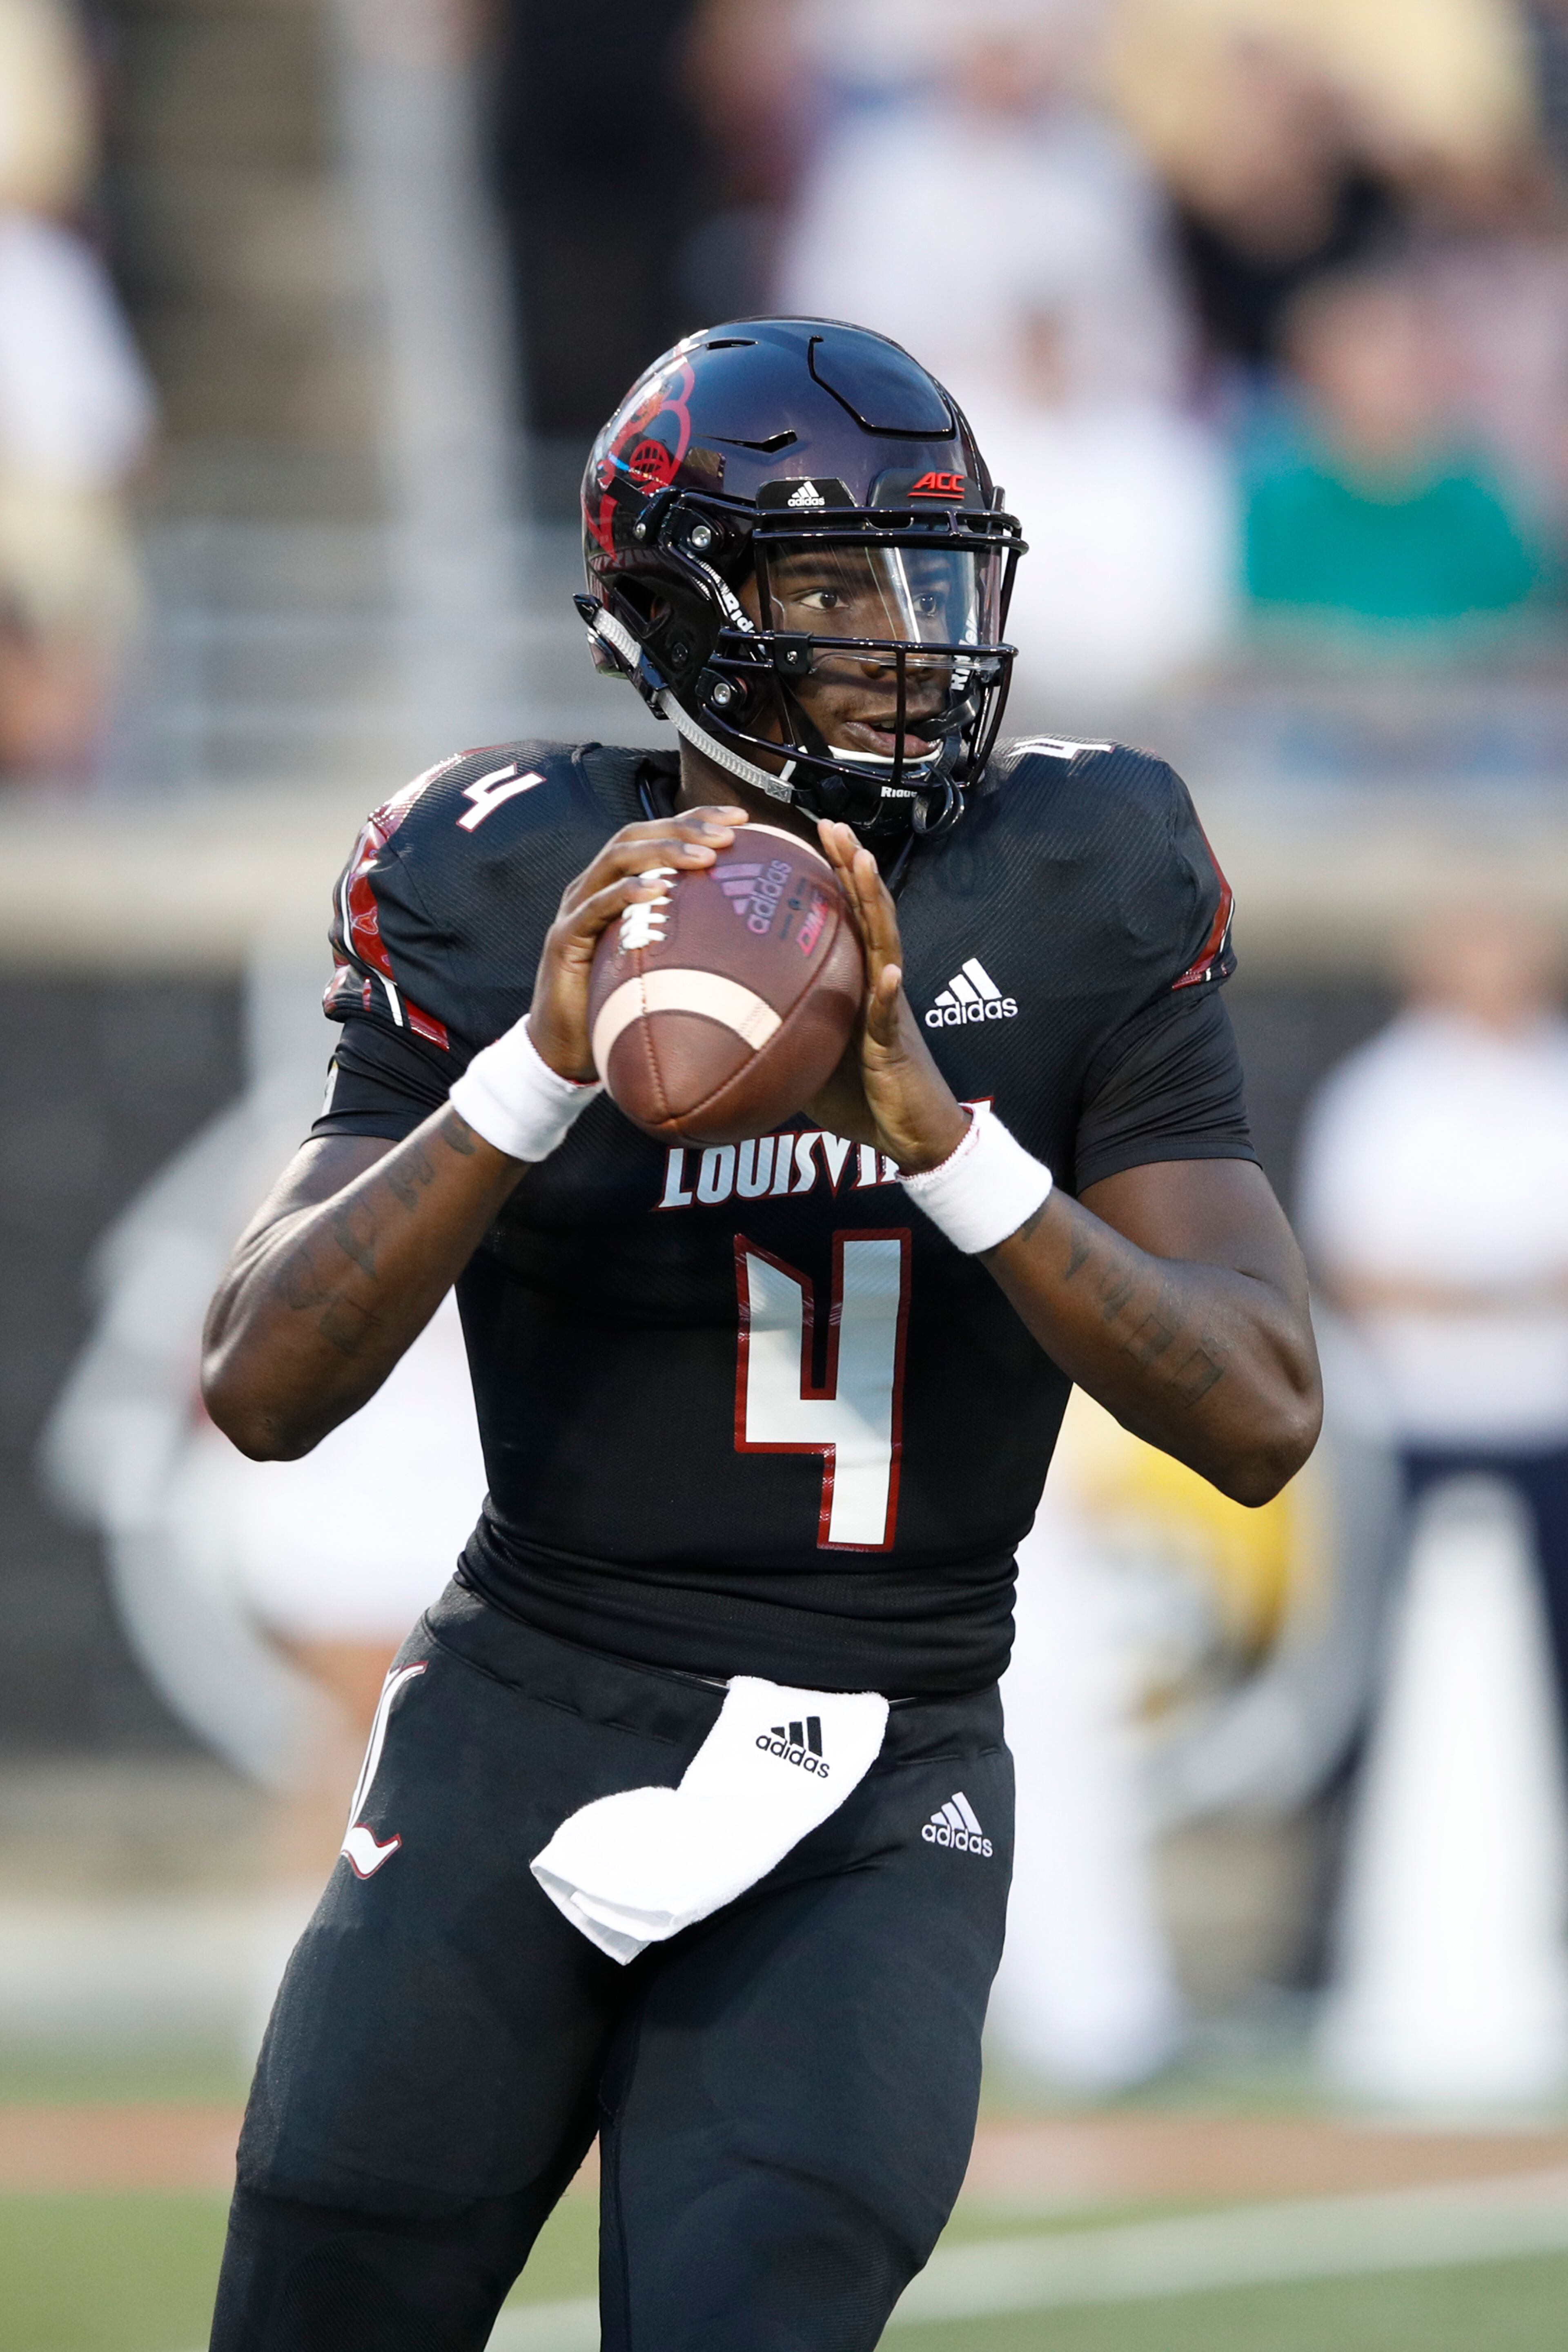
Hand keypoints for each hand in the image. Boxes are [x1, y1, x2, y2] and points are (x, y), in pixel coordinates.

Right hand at [526, 807, 745, 1079]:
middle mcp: (593, 887)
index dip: (695, 820)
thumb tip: (751, 931)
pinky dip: (626, 895)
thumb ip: (689, 935)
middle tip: (729, 832)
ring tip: (705, 856)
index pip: (655, 836)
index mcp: (616, 884)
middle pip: (636, 835)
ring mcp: (576, 909)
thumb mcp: (659, 959)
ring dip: (663, 853)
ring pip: (616, 860)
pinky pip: (595, 908)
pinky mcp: (564, 940)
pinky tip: (657, 891)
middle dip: (684, 827)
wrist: (564, 1047)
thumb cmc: (614, 1001)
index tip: (741, 818)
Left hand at [811, 821, 968, 1172]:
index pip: (845, 916)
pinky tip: (891, 970)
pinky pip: (891, 1015)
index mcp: (857, 981)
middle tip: (834, 824)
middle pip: (866, 913)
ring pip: (884, 945)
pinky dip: (892, 991)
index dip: (835, 874)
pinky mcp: (896, 1044)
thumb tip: (726, 1020)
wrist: (909, 1133)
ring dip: (875, 903)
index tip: (817, 833)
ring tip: (865, 863)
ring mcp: (889, 1010)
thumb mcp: (808, 1055)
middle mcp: (877, 984)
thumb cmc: (861, 1096)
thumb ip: (782, 1027)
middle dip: (852, 866)